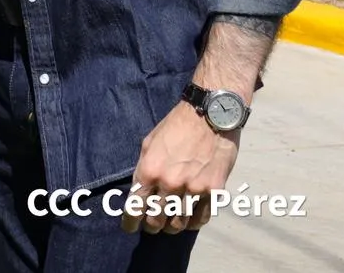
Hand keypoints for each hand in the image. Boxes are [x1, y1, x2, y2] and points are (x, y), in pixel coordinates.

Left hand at [122, 100, 239, 234]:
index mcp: (149, 170)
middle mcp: (170, 183)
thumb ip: (143, 169)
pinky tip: (189, 220)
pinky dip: (193, 223)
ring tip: (170, 225)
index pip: (135, 207)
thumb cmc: (176, 126)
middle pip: (156, 220)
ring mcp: (194, 189)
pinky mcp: (214, 191)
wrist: (210, 116)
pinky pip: (202, 218)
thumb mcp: (149, 144)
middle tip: (151, 226)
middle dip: (151, 226)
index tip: (129, 227)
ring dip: (172, 227)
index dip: (130, 222)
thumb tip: (139, 191)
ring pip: (179, 224)